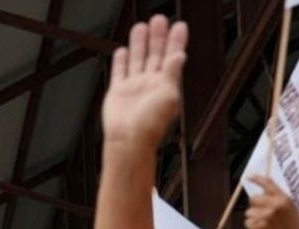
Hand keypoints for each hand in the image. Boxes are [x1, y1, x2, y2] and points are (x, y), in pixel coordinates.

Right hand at [102, 16, 188, 147]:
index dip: (176, 41)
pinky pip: (120, 72)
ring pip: (137, 58)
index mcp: (166, 83)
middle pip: (155, 53)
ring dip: (140, 43)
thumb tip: (180, 55)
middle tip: (159, 19)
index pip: (172, 56)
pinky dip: (121, 61)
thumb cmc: (150, 125)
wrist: (129, 140)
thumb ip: (172, 73)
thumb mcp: (169, 96)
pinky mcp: (118, 92)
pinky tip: (122, 51)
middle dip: (158, 36)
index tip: (179, 26)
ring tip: (141, 26)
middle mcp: (151, 83)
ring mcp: (134, 87)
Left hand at [243, 174, 298, 228]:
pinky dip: (252, 225)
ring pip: (248, 212)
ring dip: (253, 216)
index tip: (249, 177)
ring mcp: (266, 218)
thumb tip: (260, 190)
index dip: (257, 179)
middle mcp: (274, 207)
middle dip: (256, 203)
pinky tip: (262, 227)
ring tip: (264, 220)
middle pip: (253, 199)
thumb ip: (276, 195)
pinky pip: (248, 223)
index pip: (267, 184)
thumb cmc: (292, 220)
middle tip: (263, 209)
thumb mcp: (289, 203)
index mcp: (283, 198)